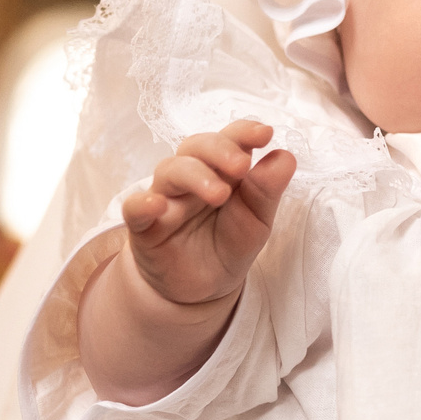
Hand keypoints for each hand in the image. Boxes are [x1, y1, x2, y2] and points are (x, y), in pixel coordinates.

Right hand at [119, 121, 297, 308]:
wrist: (203, 288)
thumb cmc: (229, 244)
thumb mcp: (257, 221)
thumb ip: (267, 190)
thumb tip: (285, 156)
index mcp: (222, 169)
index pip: (229, 139)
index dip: (243, 132)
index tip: (265, 134)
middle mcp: (192, 176)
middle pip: (196, 147)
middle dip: (219, 149)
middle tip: (241, 166)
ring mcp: (166, 198)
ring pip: (170, 170)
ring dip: (194, 175)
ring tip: (219, 194)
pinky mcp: (144, 225)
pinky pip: (135, 208)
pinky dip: (143, 203)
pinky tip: (158, 205)